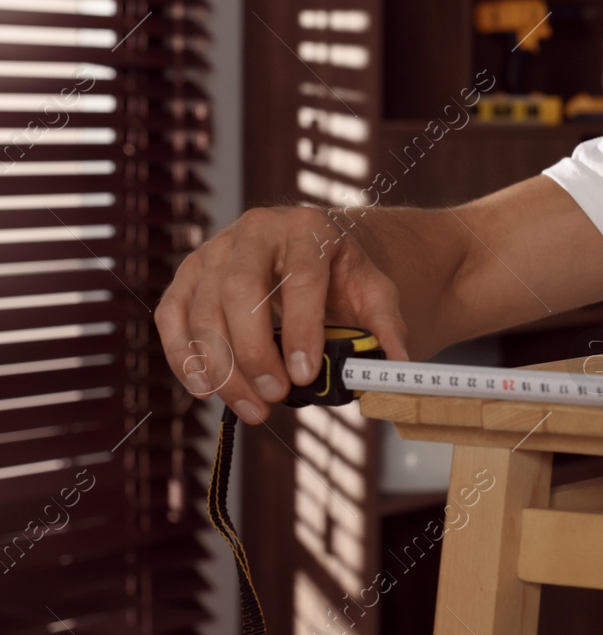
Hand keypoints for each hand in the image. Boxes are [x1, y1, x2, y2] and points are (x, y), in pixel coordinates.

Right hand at [154, 206, 410, 423]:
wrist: (311, 248)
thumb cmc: (341, 275)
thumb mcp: (373, 291)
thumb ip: (386, 326)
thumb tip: (398, 367)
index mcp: (308, 227)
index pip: (300, 279)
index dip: (301, 330)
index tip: (305, 376)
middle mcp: (255, 230)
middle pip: (240, 291)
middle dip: (255, 351)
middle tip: (276, 396)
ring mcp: (215, 249)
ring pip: (202, 309)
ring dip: (222, 366)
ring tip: (253, 407)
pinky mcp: (188, 273)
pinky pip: (172, 316)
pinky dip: (183, 357)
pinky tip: (206, 390)